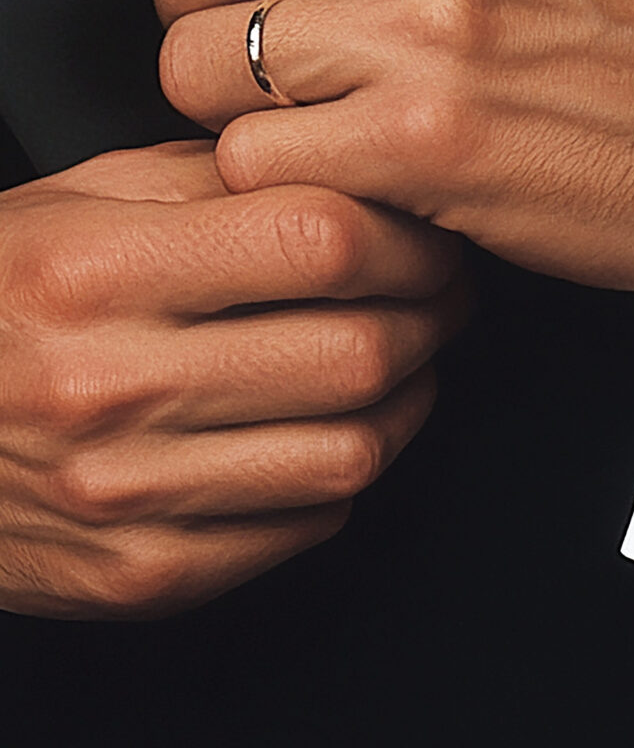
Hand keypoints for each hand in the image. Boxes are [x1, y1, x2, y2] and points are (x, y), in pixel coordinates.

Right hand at [0, 141, 464, 618]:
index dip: (406, 237)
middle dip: (433, 317)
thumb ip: (211, 181)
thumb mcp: (79, 202)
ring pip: (351, 452)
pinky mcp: (146, 571)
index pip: (321, 240)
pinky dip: (348, 470)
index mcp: (102, 272)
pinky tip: (333, 427)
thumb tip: (346, 176)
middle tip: (440, 294)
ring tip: (403, 361)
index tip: (426, 236)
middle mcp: (115, 387)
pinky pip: (305, 523)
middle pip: (357, 350)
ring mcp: (131, 495)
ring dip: (408, 400)